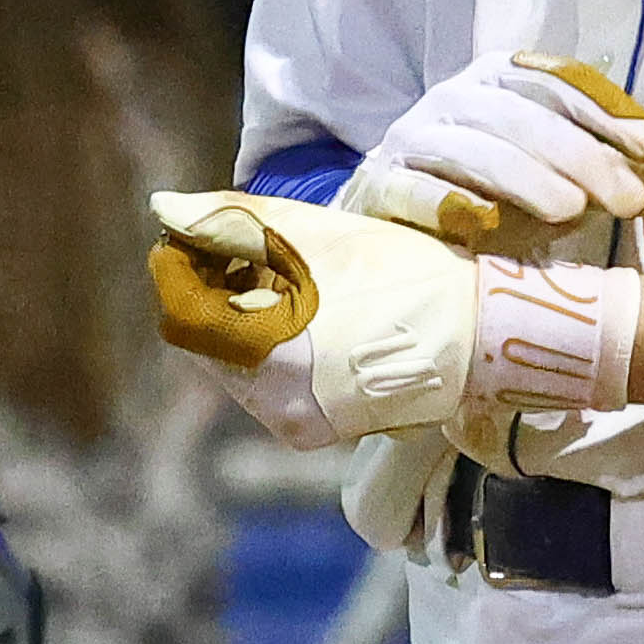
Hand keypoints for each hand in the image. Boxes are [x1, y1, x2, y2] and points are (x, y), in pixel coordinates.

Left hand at [142, 189, 626, 452]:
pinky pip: (265, 386)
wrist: (480, 331)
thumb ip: (231, 221)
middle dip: (212, 293)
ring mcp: (295, 423)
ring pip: (233, 364)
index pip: (183, 311)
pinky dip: (271, 350)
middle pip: (204, 339)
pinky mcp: (314, 431)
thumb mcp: (315, 233)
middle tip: (248, 254)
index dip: (180, 268)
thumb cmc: (403, 271)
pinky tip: (307, 317)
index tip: (196, 238)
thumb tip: (162, 211)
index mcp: (269, 350)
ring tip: (285, 284)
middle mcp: (273, 402)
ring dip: (241, 321)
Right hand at [344, 55, 643, 249]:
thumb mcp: (559, 181)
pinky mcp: (379, 183)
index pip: (561, 82)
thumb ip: (612, 180)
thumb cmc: (492, 197)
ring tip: (570, 210)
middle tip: (626, 200)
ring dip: (526, 177)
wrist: (398, 223)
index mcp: (502, 79)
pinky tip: (484, 222)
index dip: (609, 112)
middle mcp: (456, 96)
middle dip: (581, 155)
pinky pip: (412, 188)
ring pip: (474, 148)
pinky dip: (447, 202)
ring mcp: (414, 138)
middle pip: (523, 116)